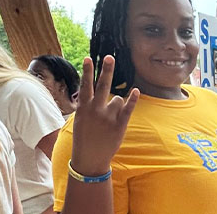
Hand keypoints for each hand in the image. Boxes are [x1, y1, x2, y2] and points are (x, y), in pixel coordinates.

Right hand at [70, 56, 138, 175]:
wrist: (90, 158)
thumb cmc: (85, 137)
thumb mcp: (80, 120)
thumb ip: (87, 105)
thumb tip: (91, 91)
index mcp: (84, 108)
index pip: (86, 85)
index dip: (87, 71)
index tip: (88, 58)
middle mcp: (96, 110)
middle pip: (102, 85)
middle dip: (106, 70)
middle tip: (109, 57)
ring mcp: (109, 117)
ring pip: (117, 99)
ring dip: (116, 106)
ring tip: (108, 121)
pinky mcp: (120, 124)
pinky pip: (128, 107)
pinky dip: (132, 99)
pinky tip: (135, 91)